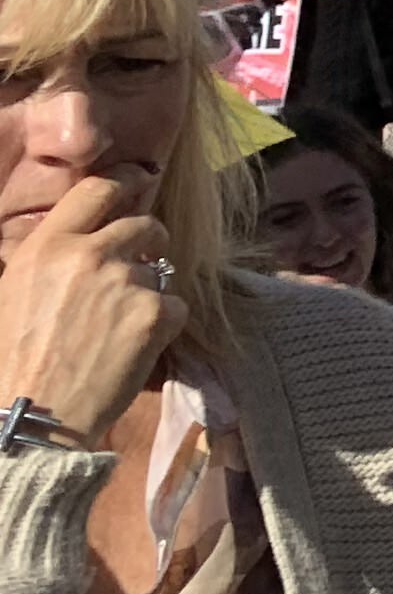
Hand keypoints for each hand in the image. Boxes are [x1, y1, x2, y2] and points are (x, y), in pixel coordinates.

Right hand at [0, 175, 185, 437]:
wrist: (32, 414)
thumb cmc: (13, 358)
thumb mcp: (12, 292)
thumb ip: (50, 259)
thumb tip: (80, 239)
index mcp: (46, 246)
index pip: (96, 190)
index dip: (125, 181)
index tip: (141, 180)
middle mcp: (88, 255)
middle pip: (144, 223)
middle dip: (149, 239)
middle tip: (144, 258)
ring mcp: (125, 283)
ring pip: (160, 269)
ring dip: (149, 288)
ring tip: (121, 322)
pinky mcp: (155, 314)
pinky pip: (175, 304)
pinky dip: (163, 323)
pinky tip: (134, 346)